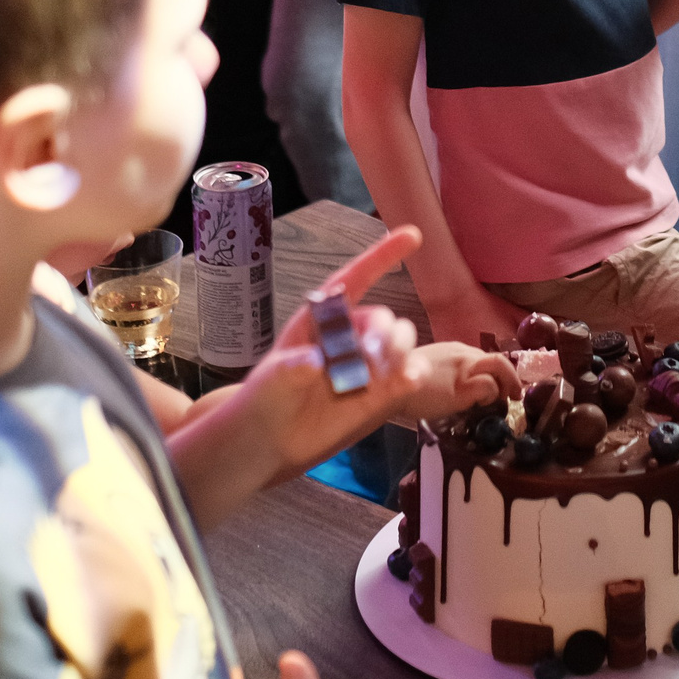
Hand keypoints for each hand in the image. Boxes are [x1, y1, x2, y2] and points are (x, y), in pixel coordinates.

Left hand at [238, 227, 519, 482]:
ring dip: (398, 351)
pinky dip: (412, 373)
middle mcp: (350, 336)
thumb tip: (319, 364)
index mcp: (322, 318)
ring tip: (382, 373)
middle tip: (370, 355)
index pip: (356, 278)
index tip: (412, 235)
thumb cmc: (265, 398)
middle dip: (383, 332)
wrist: (268, 443)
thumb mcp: (272, 378)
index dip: (383, 255)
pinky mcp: (381, 394)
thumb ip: (294, 368)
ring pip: (401, 343)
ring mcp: (367, 365)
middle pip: (383, 318)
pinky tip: (408, 380)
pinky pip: (408, 374)